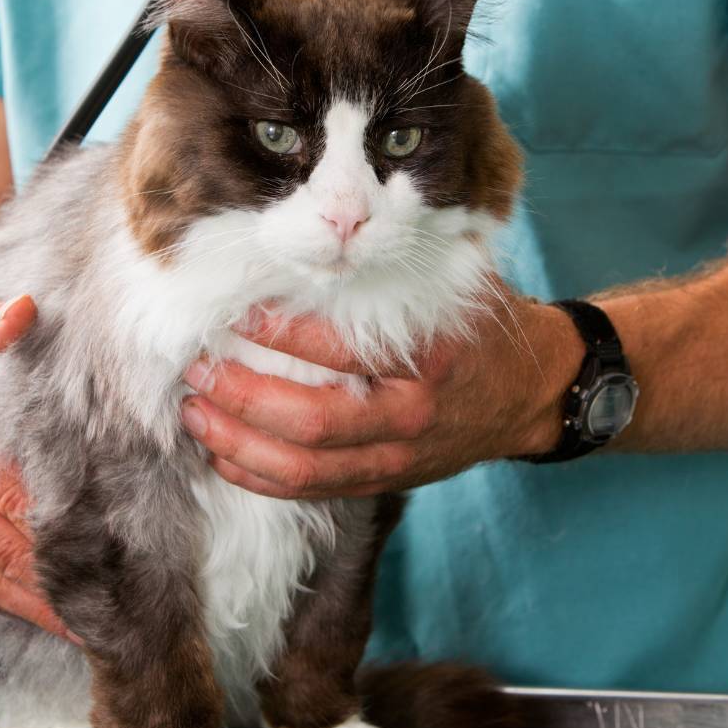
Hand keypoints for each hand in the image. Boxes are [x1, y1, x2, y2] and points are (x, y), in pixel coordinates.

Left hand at [180, 286, 582, 498]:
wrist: (531, 393)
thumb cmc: (480, 330)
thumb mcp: (456, 284)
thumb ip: (396, 265)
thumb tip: (321, 236)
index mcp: (429, 359)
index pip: (340, 350)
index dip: (279, 333)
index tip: (237, 312)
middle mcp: (411, 417)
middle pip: (311, 423)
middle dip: (242, 397)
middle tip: (199, 367)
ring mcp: (397, 457)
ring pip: (304, 468)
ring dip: (238, 445)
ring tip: (196, 412)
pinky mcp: (385, 480)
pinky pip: (313, 491)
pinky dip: (260, 478)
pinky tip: (223, 456)